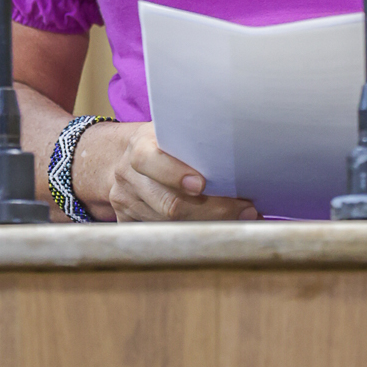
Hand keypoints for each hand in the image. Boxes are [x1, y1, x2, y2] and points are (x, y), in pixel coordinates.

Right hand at [73, 121, 258, 221]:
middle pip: (169, 204)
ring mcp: (126, 203)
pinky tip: (218, 228)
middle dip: (212, 210)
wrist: (120, 157)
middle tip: (246, 209)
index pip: (152, 162)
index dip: (176, 175)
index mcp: (138, 148)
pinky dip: (192, 234)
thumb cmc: (159, 142)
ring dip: (209, 224)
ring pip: (170, 224)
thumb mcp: (170, 130)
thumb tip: (242, 156)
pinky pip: (163, 236)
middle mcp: (128, 177)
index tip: (202, 185)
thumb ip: (195, 140)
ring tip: (241, 218)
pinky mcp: (128, 222)